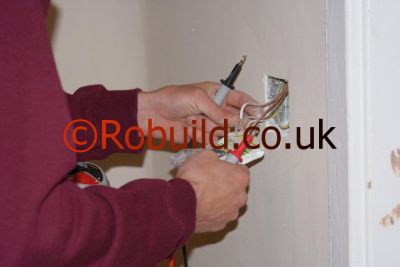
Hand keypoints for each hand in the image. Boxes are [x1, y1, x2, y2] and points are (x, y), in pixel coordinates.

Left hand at [137, 82, 254, 142]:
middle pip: (234, 118)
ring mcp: (208, 122)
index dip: (249, 106)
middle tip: (243, 127)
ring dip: (216, 129)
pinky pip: (212, 139)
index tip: (259, 113)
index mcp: (215, 93)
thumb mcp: (197, 98)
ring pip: (224, 130)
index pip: (238, 99)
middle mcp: (214, 108)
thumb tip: (235, 121)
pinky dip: (208, 138)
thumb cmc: (172, 99)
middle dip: (238, 123)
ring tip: (198, 122)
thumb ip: (218, 111)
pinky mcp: (200, 135)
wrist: (151, 114)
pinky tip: (196, 130)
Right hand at [176, 151, 249, 231]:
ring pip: (228, 205)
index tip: (222, 169)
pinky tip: (200, 207)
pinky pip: (218, 216)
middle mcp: (240, 197)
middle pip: (236, 189)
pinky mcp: (220, 225)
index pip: (241, 170)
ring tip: (203, 196)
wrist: (181, 203)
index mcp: (240, 178)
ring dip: (219, 200)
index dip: (230, 169)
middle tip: (210, 182)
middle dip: (226, 186)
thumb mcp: (204, 156)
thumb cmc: (194, 179)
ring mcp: (231, 213)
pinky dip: (211, 212)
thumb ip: (214, 159)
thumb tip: (213, 160)